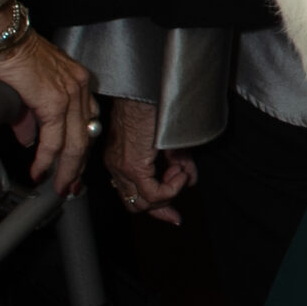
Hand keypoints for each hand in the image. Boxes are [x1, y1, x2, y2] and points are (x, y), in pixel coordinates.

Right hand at [0, 19, 97, 193]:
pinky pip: (54, 140)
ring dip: (66, 169)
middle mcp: (80, 87)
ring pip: (75, 143)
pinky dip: (47, 159)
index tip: (77, 167)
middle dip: (79, 166)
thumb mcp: (31, 88)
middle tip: (70, 186)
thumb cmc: (13, 55)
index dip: (82, 149)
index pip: (88, 123)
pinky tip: (39, 171)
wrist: (3, 38)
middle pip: (86, 137)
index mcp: (78, 82)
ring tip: (58, 186)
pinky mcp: (54, 101)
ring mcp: (70, 94)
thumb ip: (33, 117)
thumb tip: (29, 141)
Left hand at [102, 97, 197, 223]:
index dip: (156, 208)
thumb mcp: (170, 140)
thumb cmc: (156, 105)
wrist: (148, 89)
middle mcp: (116, 166)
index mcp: (120, 159)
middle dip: (163, 207)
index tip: (174, 216)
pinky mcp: (133, 165)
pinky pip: (155, 193)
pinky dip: (173, 187)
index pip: (133, 196)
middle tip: (180, 204)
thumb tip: (191, 181)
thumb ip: (178, 162)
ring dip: (171, 191)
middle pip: (137, 205)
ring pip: (145, 202)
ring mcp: (122, 167)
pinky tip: (181, 170)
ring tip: (182, 169)